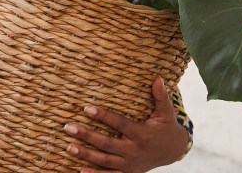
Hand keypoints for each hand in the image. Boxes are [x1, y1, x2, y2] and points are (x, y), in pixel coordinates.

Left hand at [63, 77, 189, 172]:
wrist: (173, 151)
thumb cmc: (166, 127)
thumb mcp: (166, 112)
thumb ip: (161, 96)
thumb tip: (158, 78)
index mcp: (142, 134)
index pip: (119, 124)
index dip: (104, 116)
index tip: (87, 108)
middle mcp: (134, 150)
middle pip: (107, 143)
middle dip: (87, 136)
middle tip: (69, 127)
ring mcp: (130, 164)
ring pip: (104, 160)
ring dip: (86, 154)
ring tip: (68, 147)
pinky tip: (80, 170)